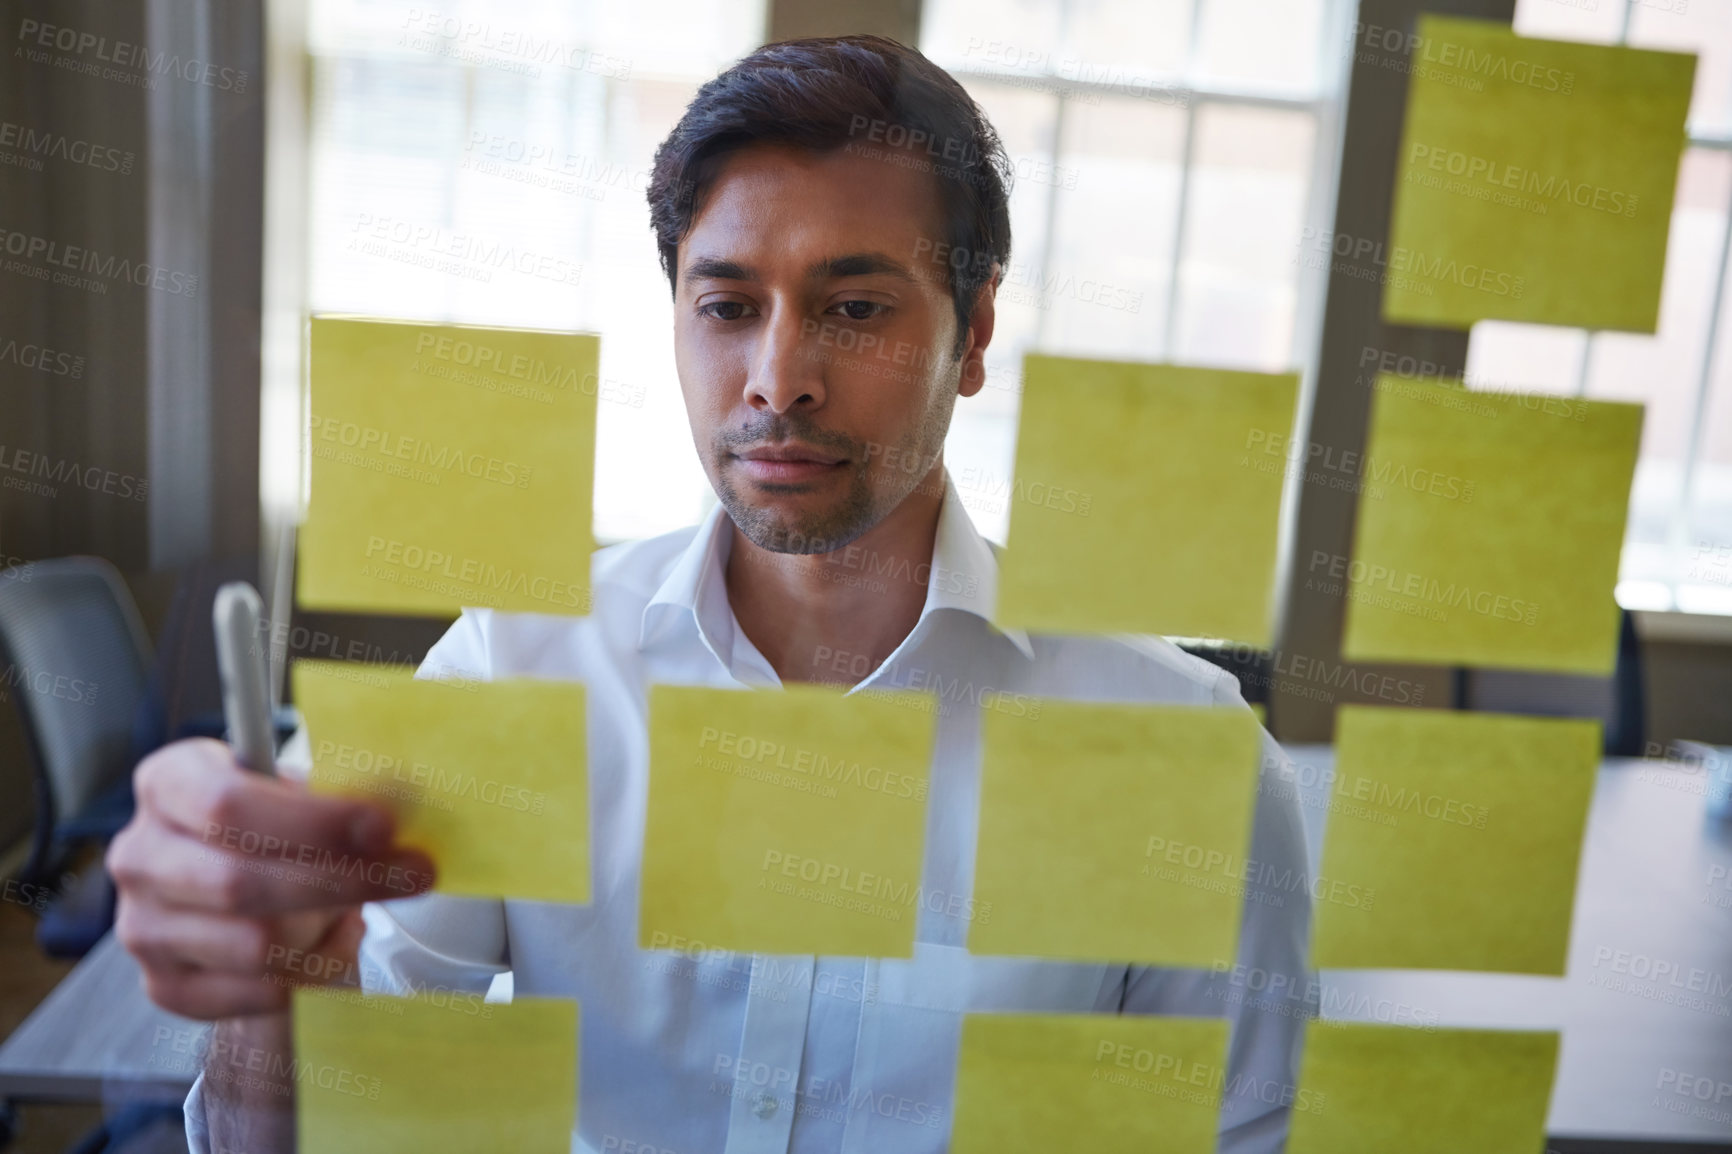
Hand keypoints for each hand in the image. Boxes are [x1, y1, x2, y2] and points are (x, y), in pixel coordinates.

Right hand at [107, 737, 435, 1019]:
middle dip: (341, 880)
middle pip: (240, 882)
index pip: (227, 804)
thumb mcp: (298, 792)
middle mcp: (140, 854)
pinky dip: (311, 973)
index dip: (311, 821)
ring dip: (324, 929)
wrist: (238, 890)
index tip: (384, 827)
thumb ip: (337, 796)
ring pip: (252, 946)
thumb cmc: (273, 827)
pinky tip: (329, 944)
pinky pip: (255, 992)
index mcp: (168, 782)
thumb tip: (395, 811)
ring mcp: (142, 925)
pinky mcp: (163, 985)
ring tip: (356, 909)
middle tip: (413, 874)